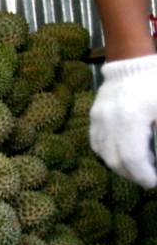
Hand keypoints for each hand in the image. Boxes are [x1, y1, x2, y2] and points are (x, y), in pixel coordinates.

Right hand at [89, 54, 156, 187]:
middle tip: (147, 179)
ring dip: (119, 166)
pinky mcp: (94, 116)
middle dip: (131, 175)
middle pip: (115, 160)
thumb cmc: (155, 84)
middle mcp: (109, 122)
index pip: (133, 159)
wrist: (133, 61)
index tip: (154, 183)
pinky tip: (120, 154)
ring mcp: (98, 119)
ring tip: (135, 169)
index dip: (144, 175)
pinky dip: (107, 153)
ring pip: (103, 154)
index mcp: (130, 121)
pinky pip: (96, 142)